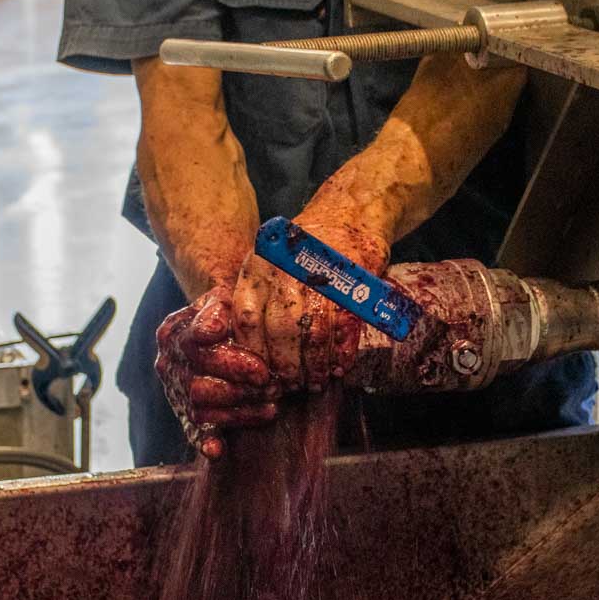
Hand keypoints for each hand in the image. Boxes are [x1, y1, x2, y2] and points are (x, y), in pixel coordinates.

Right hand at [155, 286, 279, 459]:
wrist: (222, 324)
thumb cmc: (229, 311)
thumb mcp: (224, 298)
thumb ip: (218, 308)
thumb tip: (212, 330)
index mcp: (173, 332)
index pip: (195, 346)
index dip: (230, 361)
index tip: (260, 369)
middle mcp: (169, 364)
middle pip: (198, 385)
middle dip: (240, 389)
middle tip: (272, 386)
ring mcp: (176, 392)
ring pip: (202, 409)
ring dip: (239, 411)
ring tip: (271, 404)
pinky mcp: (186, 415)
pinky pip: (193, 431)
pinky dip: (204, 441)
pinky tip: (216, 451)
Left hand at [232, 217, 389, 391]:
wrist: (349, 215)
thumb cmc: (305, 251)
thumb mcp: (270, 267)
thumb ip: (258, 304)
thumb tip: (253, 358)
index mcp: (258, 267)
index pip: (246, 319)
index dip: (254, 354)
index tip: (261, 376)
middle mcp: (284, 270)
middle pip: (280, 331)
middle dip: (286, 366)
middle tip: (291, 385)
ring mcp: (319, 274)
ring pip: (313, 332)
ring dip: (316, 365)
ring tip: (317, 382)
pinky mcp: (352, 281)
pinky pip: (344, 327)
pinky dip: (342, 352)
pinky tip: (339, 367)